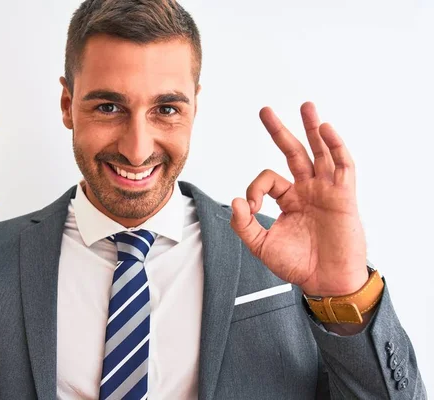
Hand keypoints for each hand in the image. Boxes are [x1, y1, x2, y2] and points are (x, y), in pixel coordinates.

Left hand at [230, 102, 367, 296]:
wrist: (326, 281)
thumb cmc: (297, 265)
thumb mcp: (261, 245)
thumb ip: (244, 224)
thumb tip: (234, 200)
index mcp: (289, 199)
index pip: (268, 178)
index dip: (254, 188)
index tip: (250, 208)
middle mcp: (307, 190)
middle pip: (293, 152)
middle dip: (279, 131)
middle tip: (264, 111)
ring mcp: (326, 190)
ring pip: (319, 152)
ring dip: (312, 128)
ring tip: (305, 106)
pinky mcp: (344, 196)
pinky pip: (343, 165)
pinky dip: (335, 146)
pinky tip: (325, 128)